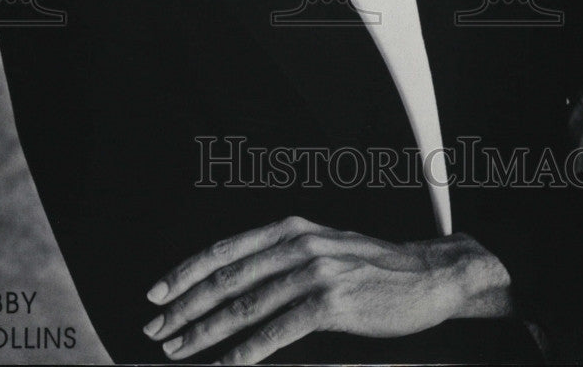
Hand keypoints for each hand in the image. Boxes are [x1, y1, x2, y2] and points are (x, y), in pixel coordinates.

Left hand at [143, 216, 512, 363]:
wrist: (428, 275)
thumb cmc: (372, 266)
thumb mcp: (324, 247)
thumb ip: (283, 258)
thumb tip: (235, 282)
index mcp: (291, 229)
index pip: (225, 250)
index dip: (185, 272)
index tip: (155, 293)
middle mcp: (298, 245)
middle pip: (227, 278)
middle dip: (184, 306)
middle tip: (155, 330)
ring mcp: (315, 272)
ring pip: (245, 305)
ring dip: (205, 331)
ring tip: (178, 350)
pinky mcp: (331, 303)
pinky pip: (278, 331)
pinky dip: (246, 352)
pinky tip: (226, 366)